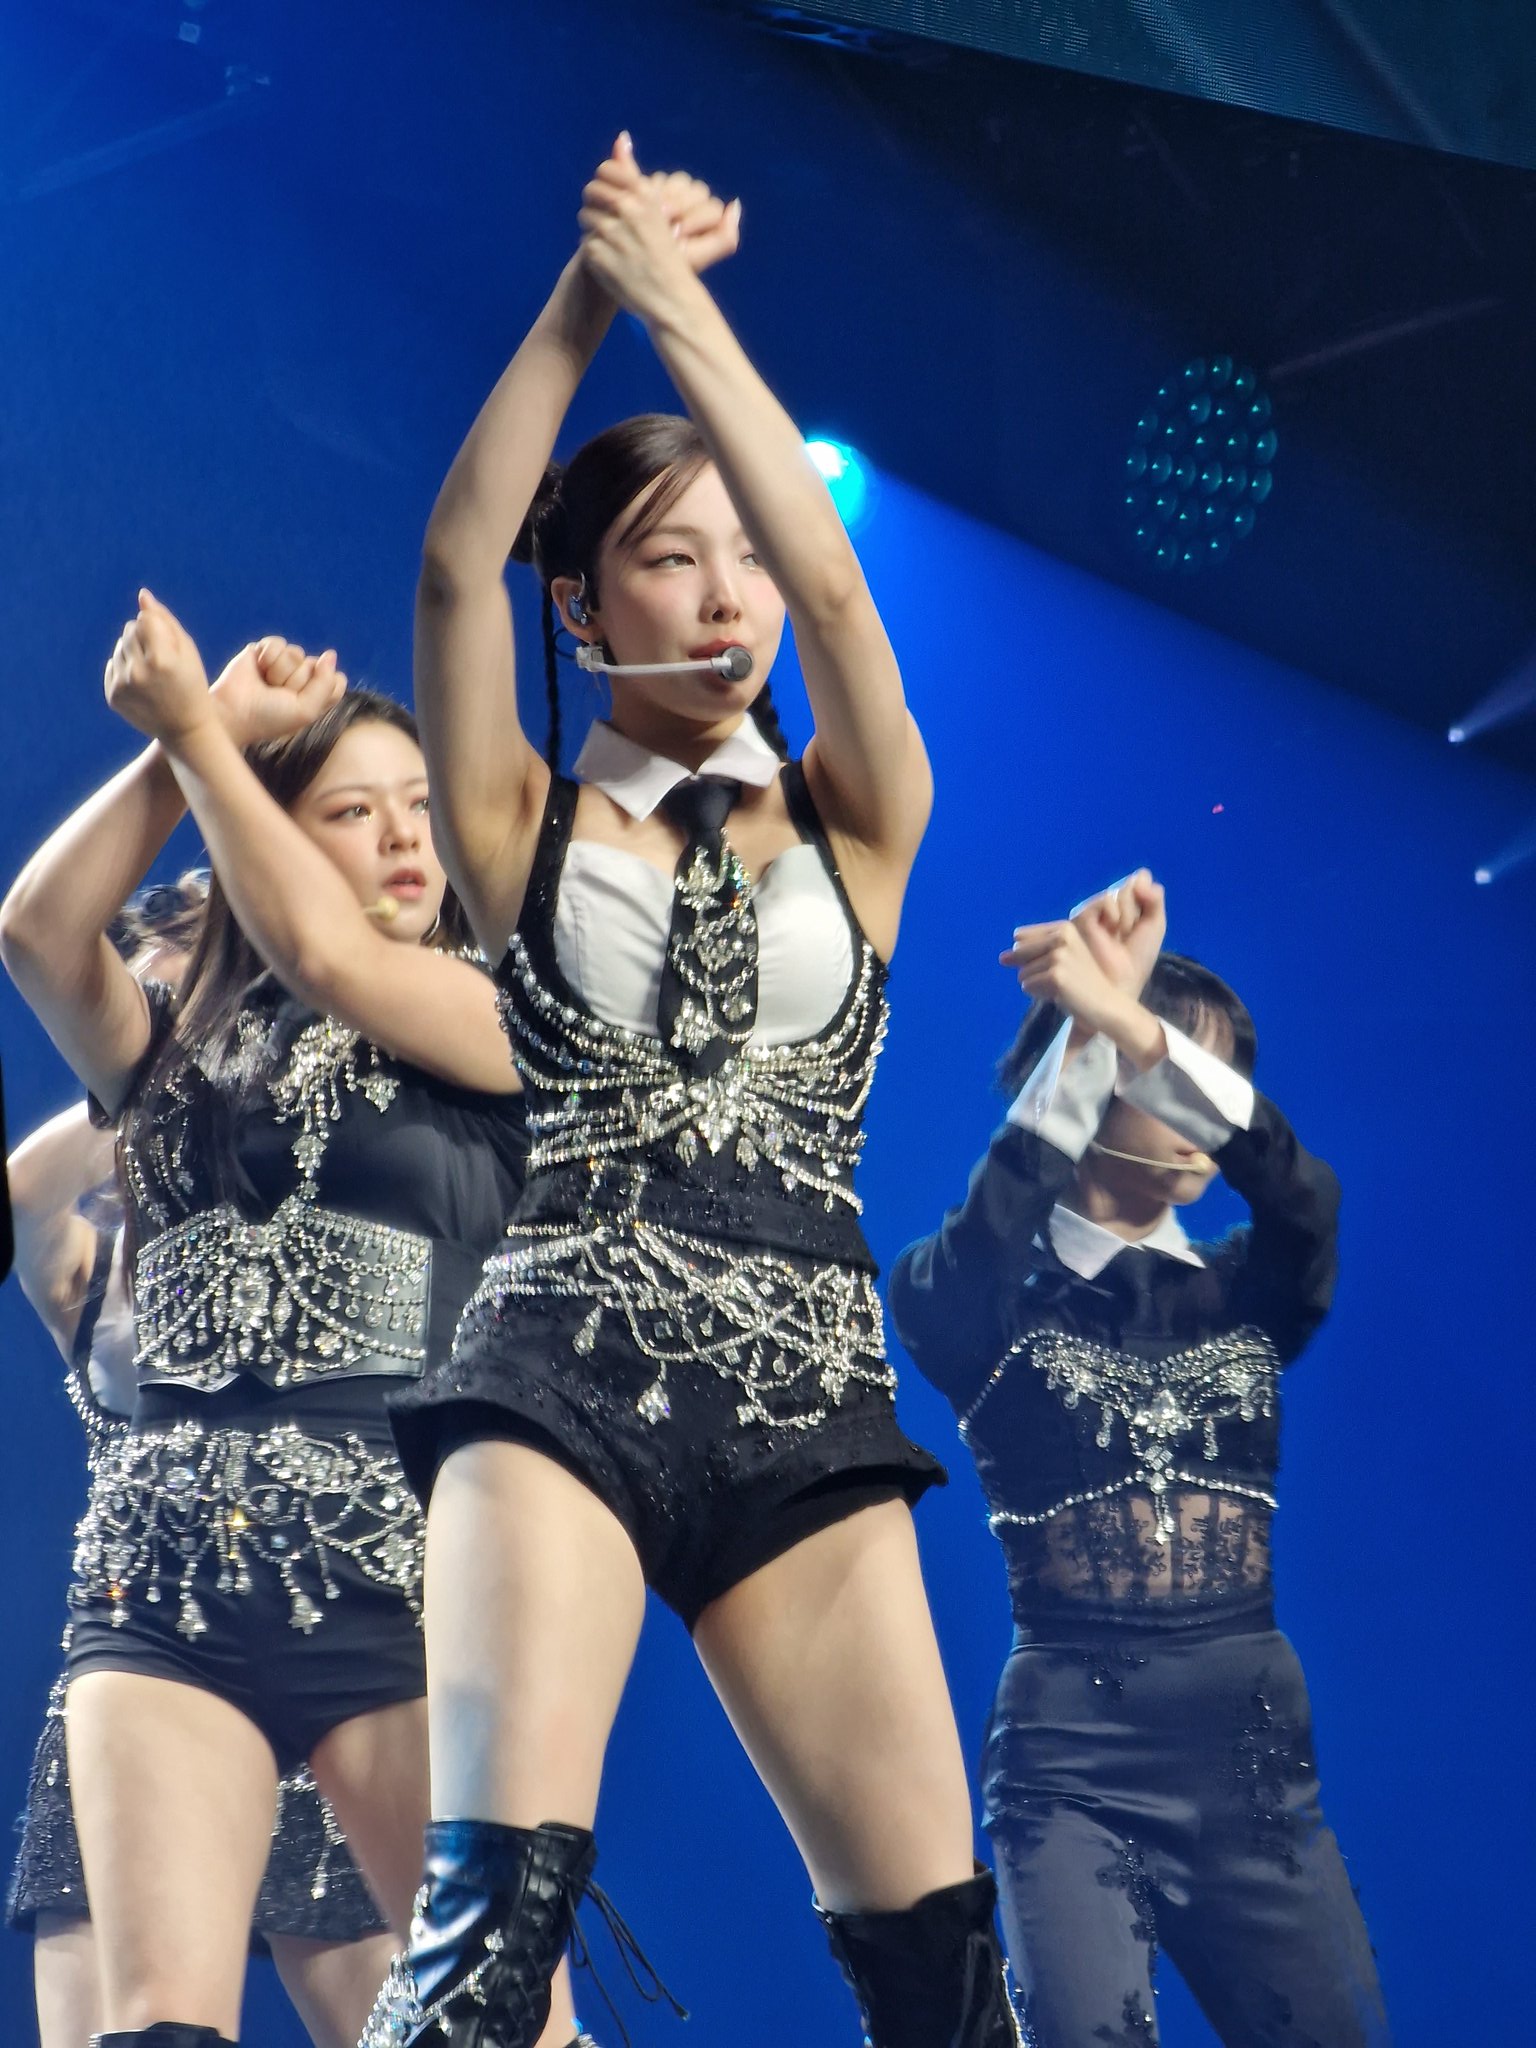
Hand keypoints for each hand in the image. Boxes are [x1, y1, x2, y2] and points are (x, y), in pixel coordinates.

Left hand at [104, 590, 213, 745]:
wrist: (186, 730)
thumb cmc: (192, 685)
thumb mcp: (188, 650)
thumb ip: (165, 620)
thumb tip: (142, 596)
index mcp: (161, 659)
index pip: (144, 620)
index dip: (159, 629)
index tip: (170, 648)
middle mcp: (138, 672)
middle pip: (129, 630)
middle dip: (145, 639)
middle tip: (163, 661)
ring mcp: (123, 685)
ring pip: (119, 647)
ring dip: (134, 654)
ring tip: (153, 673)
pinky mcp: (113, 696)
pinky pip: (113, 665)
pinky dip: (126, 670)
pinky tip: (143, 685)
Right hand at [211, 636, 345, 748]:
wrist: (233, 711)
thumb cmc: (269, 717)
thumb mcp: (306, 710)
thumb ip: (326, 684)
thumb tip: (330, 654)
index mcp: (316, 696)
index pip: (337, 680)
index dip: (322, 687)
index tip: (303, 701)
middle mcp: (302, 678)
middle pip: (316, 665)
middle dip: (296, 681)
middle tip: (277, 694)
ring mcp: (284, 664)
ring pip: (297, 653)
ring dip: (280, 671)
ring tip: (266, 683)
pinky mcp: (266, 651)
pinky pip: (279, 643)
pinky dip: (268, 658)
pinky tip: (258, 669)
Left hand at [579, 134, 739, 316]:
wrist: (671, 298)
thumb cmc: (666, 253)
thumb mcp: (656, 208)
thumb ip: (632, 174)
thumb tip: (620, 137)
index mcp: (643, 196)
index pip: (606, 170)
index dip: (605, 183)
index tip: (613, 199)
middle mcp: (627, 210)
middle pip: (591, 192)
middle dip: (596, 205)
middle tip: (610, 224)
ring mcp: (610, 233)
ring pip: (585, 217)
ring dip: (594, 229)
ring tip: (613, 245)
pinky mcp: (597, 254)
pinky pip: (584, 243)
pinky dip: (595, 253)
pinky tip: (611, 263)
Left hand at [1001, 918, 1165, 1066]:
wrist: (1107, 1004)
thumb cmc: (1084, 982)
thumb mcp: (1063, 957)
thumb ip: (1033, 952)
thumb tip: (1002, 957)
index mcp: (1064, 928)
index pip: (1020, 938)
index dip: (1029, 956)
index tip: (1054, 965)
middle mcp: (1061, 937)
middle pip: (1019, 953)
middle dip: (1033, 970)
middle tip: (1060, 978)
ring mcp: (1058, 956)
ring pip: (1022, 973)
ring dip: (1038, 984)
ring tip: (1063, 987)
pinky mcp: (1055, 976)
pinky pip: (1027, 987)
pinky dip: (1039, 994)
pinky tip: (1060, 994)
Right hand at [1070, 869, 1165, 998]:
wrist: (1121, 983)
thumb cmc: (1136, 960)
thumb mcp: (1154, 925)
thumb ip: (1154, 898)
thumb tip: (1141, 875)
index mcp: (1126, 906)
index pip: (1140, 880)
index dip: (1147, 899)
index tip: (1143, 925)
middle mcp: (1109, 905)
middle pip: (1131, 885)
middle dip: (1138, 909)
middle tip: (1131, 933)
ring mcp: (1095, 910)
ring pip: (1119, 891)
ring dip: (1128, 913)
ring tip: (1122, 935)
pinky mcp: (1081, 917)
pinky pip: (1105, 899)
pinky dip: (1115, 912)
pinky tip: (1113, 928)